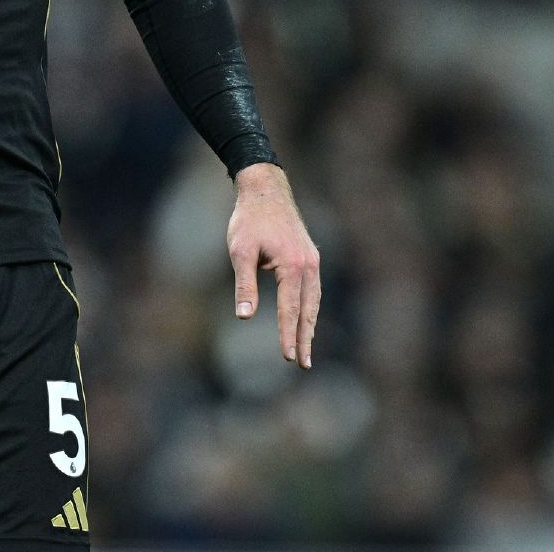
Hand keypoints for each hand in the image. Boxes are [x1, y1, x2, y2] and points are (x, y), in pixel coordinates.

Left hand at [227, 162, 320, 367]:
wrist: (265, 189)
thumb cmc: (249, 219)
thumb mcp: (240, 251)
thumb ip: (244, 284)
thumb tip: (244, 316)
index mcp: (293, 266)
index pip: (290, 309)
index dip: (288, 335)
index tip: (287, 358)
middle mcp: (309, 265)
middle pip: (308, 310)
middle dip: (304, 338)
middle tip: (302, 365)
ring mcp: (312, 261)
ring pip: (313, 301)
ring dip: (309, 326)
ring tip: (305, 350)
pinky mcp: (309, 257)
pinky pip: (312, 290)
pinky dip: (309, 308)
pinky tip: (304, 319)